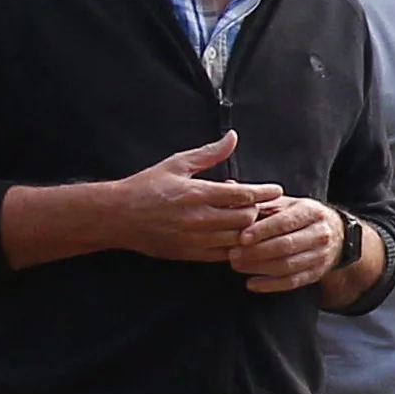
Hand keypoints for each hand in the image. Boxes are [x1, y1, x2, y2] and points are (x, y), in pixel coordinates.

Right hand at [103, 133, 273, 262]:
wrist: (118, 216)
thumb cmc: (147, 186)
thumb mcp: (177, 163)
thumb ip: (209, 153)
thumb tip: (233, 137)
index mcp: (197, 192)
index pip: (242, 194)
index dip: (264, 193)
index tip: (276, 190)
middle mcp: (197, 218)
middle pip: (245, 219)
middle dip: (258, 212)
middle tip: (262, 206)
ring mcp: (193, 239)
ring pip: (236, 240)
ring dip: (248, 231)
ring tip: (252, 221)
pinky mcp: (189, 254)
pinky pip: (223, 256)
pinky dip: (234, 247)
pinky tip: (236, 237)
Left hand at [233, 196, 345, 290]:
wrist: (337, 236)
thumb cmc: (301, 217)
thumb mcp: (286, 203)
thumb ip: (259, 200)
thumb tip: (229, 187)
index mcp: (311, 211)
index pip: (286, 222)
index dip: (263, 230)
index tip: (241, 237)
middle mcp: (320, 233)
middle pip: (286, 245)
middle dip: (256, 251)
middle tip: (232, 254)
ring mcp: (320, 256)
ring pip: (287, 265)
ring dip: (259, 268)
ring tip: (237, 266)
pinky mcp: (316, 274)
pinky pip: (292, 282)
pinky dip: (270, 285)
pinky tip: (251, 284)